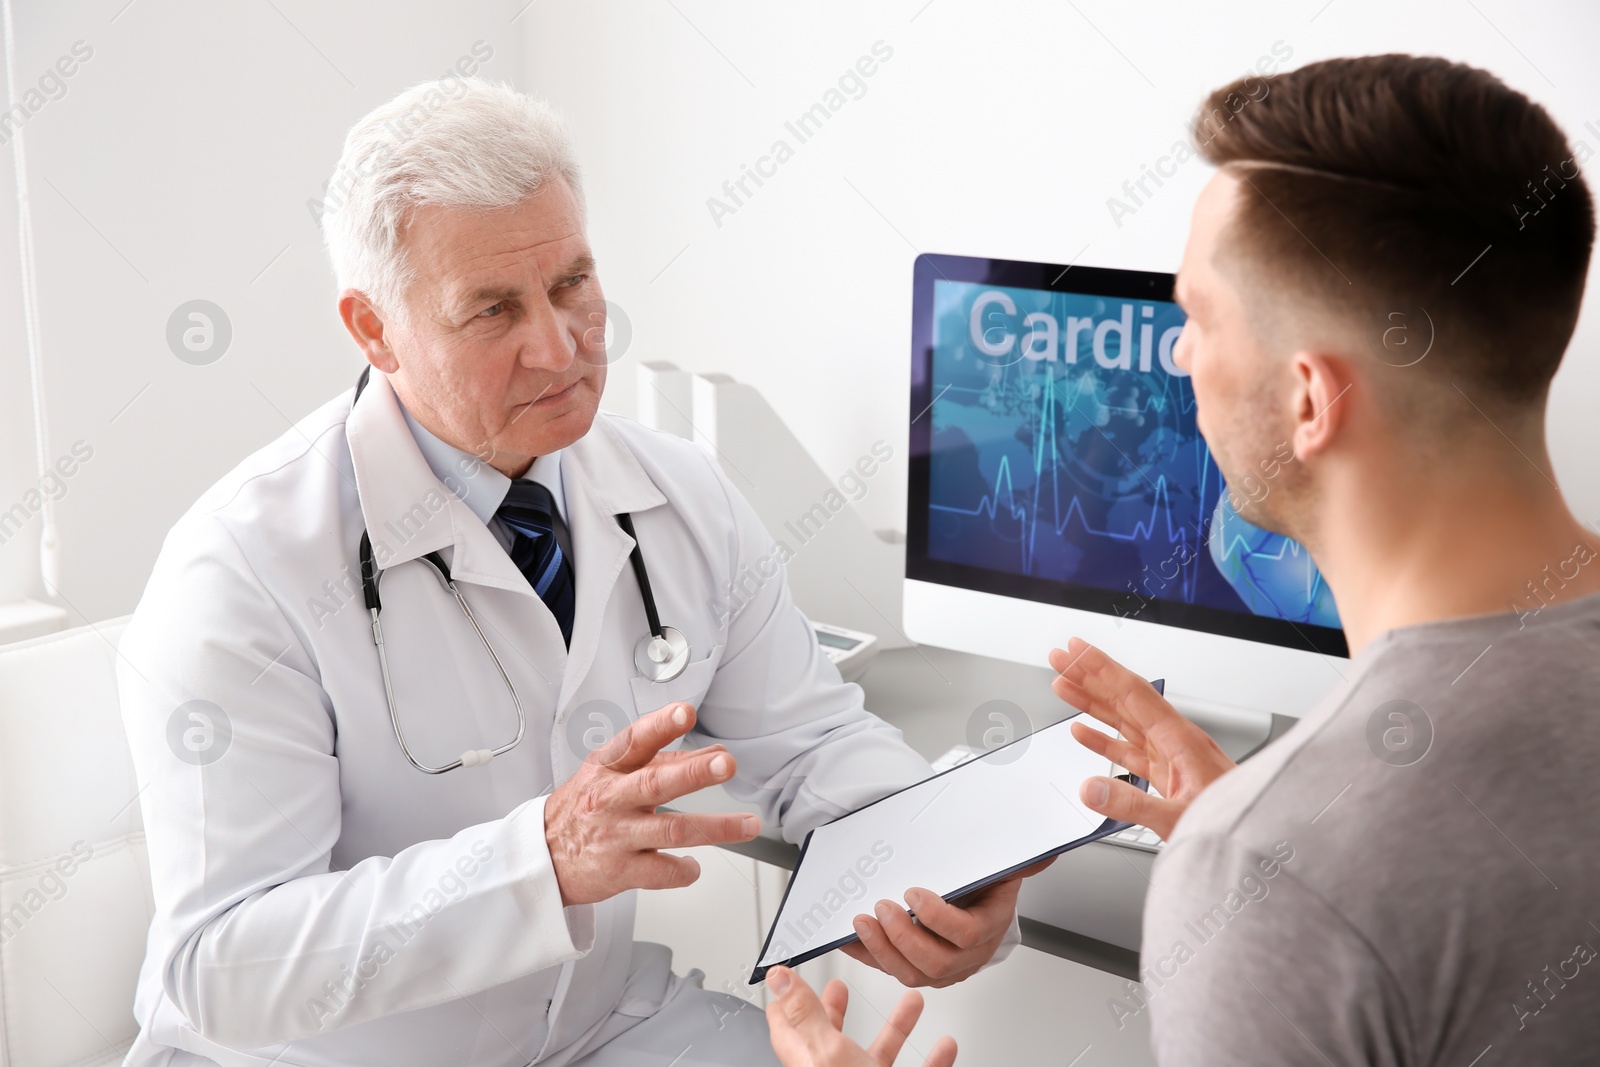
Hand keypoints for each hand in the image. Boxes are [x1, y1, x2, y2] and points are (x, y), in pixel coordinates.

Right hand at [543, 702, 760, 905]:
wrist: (541, 857)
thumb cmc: (583, 809)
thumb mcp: (614, 774)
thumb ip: (665, 761)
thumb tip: (715, 752)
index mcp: (609, 768)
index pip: (634, 741)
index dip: (660, 725)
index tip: (684, 712)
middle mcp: (612, 799)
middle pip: (656, 783)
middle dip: (694, 773)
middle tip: (725, 763)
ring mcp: (616, 836)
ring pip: (670, 830)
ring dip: (714, 827)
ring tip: (747, 824)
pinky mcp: (620, 871)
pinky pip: (660, 872)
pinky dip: (683, 870)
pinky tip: (694, 866)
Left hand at [765, 965, 956, 1066]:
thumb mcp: (825, 1053)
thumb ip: (804, 1014)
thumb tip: (778, 977)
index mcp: (809, 1062)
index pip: (787, 1027)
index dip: (788, 999)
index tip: (789, 975)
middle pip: (830, 1037)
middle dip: (838, 1008)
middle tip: (840, 987)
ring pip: (879, 1054)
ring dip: (896, 1027)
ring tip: (912, 1003)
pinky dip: (931, 1061)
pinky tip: (944, 1047)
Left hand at [840, 858, 1050, 987]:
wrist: (977, 900)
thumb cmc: (986, 884)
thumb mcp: (1002, 865)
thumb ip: (1021, 859)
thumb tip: (1044, 853)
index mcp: (989, 927)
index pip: (966, 934)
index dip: (937, 918)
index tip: (913, 893)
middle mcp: (968, 955)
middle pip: (936, 963)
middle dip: (903, 938)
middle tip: (882, 909)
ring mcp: (943, 966)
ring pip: (912, 974)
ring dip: (882, 951)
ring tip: (862, 923)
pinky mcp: (917, 968)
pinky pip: (891, 969)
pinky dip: (867, 955)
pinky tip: (849, 940)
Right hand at [1049, 637, 1235, 838]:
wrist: (1260, 841)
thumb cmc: (1235, 826)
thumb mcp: (1179, 817)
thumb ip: (1132, 803)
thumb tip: (1090, 787)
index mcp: (1181, 740)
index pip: (1134, 692)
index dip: (1102, 668)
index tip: (1077, 649)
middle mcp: (1175, 742)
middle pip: (1124, 699)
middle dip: (1089, 676)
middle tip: (1061, 658)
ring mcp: (1171, 758)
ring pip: (1124, 721)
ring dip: (1092, 703)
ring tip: (1063, 687)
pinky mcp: (1167, 777)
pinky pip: (1128, 750)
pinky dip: (1103, 740)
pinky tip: (1084, 733)